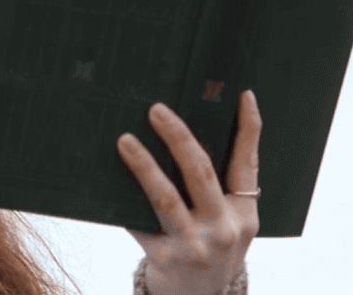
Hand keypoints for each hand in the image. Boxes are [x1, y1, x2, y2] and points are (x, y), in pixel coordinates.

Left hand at [117, 89, 261, 294]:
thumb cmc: (211, 249)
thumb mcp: (230, 223)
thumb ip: (220, 187)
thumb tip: (192, 132)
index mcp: (244, 214)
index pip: (247, 163)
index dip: (248, 128)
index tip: (241, 94)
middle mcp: (223, 229)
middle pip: (201, 172)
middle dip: (179, 137)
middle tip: (156, 109)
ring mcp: (194, 246)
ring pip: (166, 198)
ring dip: (144, 165)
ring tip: (124, 140)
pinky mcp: (164, 258)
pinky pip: (139, 222)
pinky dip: (123, 201)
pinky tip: (104, 181)